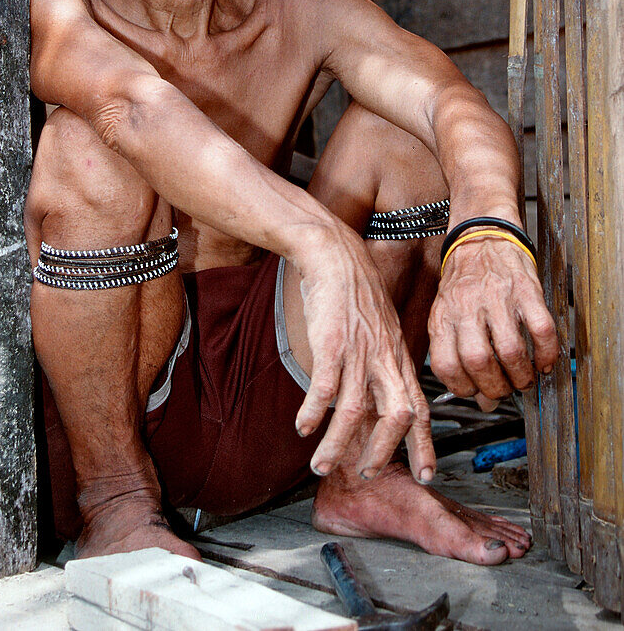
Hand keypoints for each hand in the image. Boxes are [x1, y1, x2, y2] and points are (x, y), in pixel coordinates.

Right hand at [292, 228, 435, 482]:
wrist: (336, 255)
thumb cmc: (355, 294)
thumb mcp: (382, 330)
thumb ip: (383, 364)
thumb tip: (377, 398)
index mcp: (398, 357)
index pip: (420, 407)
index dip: (424, 444)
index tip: (426, 474)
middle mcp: (384, 358)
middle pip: (397, 415)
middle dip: (384, 451)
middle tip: (368, 474)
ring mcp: (358, 351)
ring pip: (355, 410)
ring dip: (338, 444)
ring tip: (321, 465)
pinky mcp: (331, 342)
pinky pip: (325, 387)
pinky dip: (314, 412)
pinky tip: (303, 426)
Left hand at [428, 236, 559, 399]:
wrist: (480, 234)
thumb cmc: (463, 279)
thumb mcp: (446, 313)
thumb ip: (456, 354)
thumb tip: (482, 400)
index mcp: (443, 316)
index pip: (446, 365)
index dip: (463, 388)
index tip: (475, 392)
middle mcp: (467, 307)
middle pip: (479, 361)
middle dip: (496, 387)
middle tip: (505, 389)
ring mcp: (497, 297)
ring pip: (510, 350)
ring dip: (521, 375)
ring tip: (525, 378)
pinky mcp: (525, 289)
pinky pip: (541, 329)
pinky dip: (547, 353)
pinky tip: (545, 360)